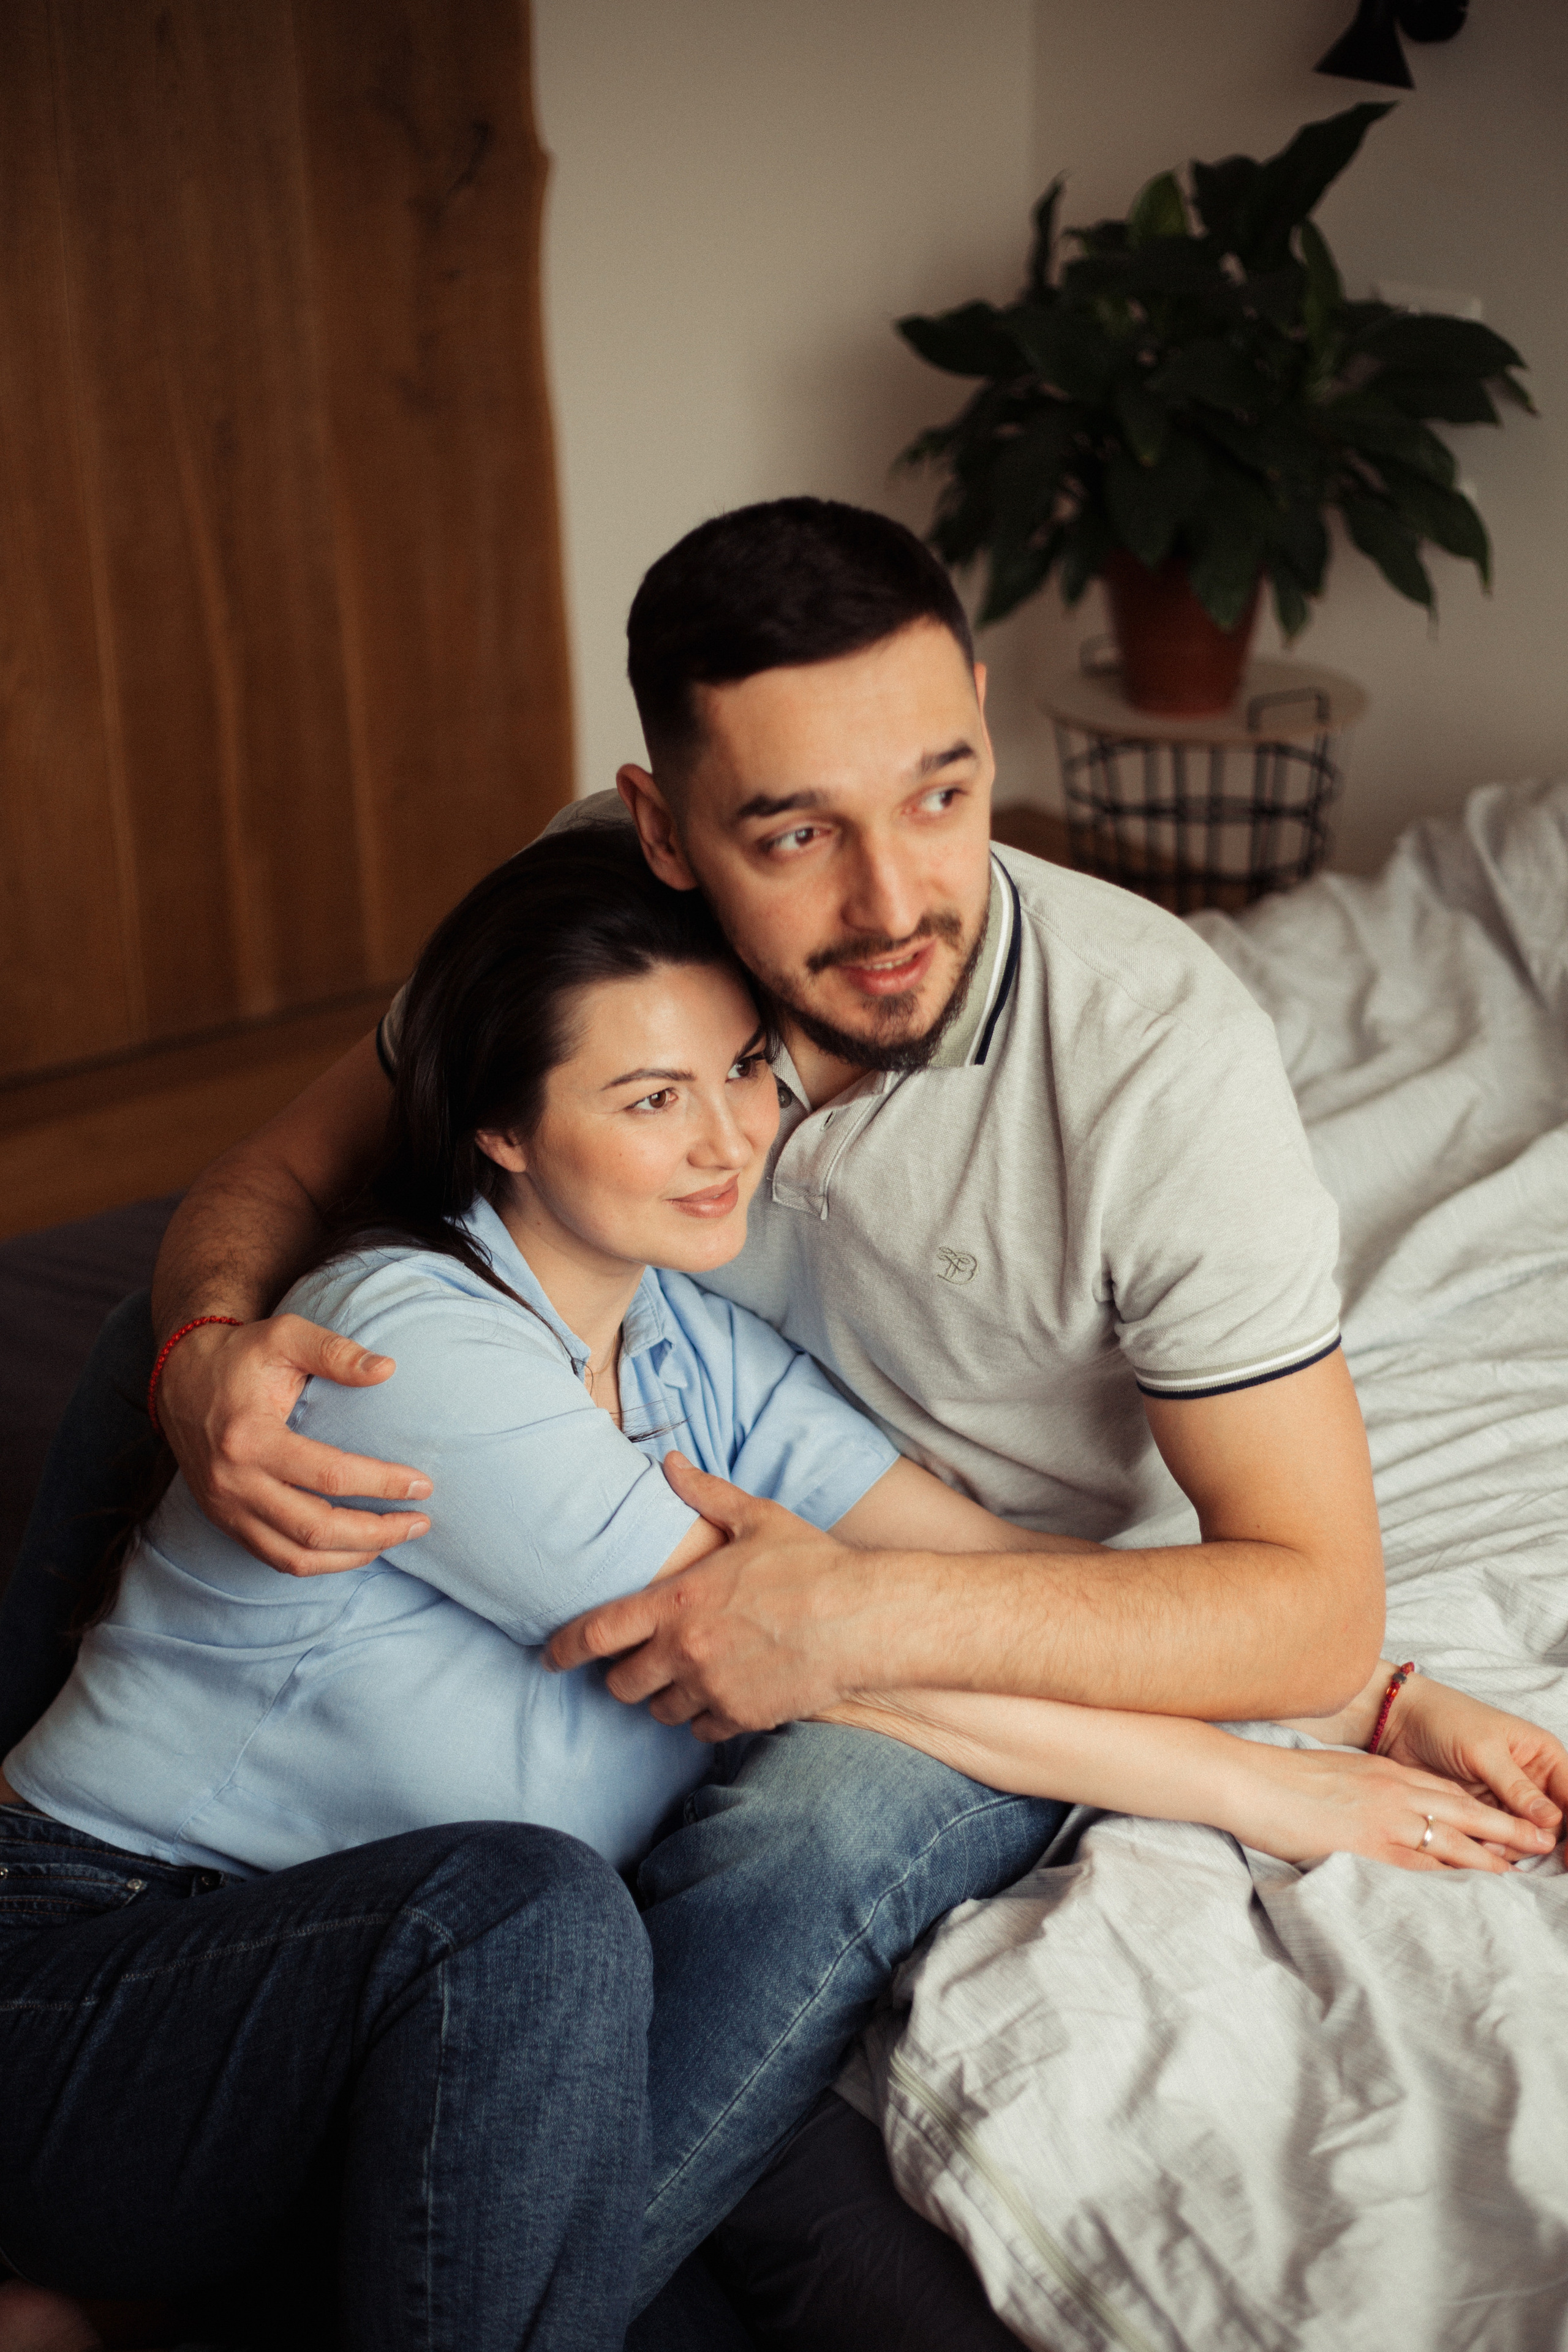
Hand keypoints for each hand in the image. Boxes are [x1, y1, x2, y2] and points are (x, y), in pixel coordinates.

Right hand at [157, 1315, 432, 1576]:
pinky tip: (355, 1549)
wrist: (180, 1378)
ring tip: (396, 1539)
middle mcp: (233, 1482)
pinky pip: (276, 1559)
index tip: (423, 1484)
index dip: (381, 1484)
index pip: (329, 1475)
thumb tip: (387, 1369)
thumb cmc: (240, 1355)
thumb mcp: (284, 1336)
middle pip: (315, 1528)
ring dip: (352, 1556)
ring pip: (296, 1557)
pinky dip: (320, 1562)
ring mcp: (226, 1508)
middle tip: (421, 1522)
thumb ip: (335, 1351)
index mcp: (249, 1438)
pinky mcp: (224, 1520)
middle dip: (376, 1532)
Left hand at [546, 1454, 859, 1739]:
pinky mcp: (742, 1717)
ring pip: (662, 1710)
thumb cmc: (813, 1564)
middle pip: (622, 1684)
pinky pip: (702, 1731)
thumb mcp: (756, 1518)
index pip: (597, 1633)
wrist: (865, 1617)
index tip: (551, 1657)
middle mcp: (685, 1650)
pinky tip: (727, 1693)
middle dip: (625, 1676)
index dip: (564, 1649)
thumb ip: (704, 1494)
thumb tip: (669, 1462)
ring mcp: (712, 1689)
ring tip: (692, 1675)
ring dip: (668, 1696)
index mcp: (677, 1601)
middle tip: (640, 1664)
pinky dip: (707, 1717)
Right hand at [1221, 1740, 1558, 1873]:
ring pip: (1451, 1840)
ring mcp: (1383, 1818)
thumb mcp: (1335, 1771)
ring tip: (1518, 1871)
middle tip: (1540, 1841)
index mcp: (1384, 1771)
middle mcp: (1393, 1791)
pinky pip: (1418, 1866)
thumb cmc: (1280, 1777)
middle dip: (1505, 1828)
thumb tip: (1378, 1808)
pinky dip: (1448, 1878)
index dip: (1482, 1807)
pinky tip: (1469, 1889)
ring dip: (1488, 1856)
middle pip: (1463, 1811)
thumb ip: (1365, 1787)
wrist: (1248, 1779)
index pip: (1447, 1791)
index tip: (1509, 1822)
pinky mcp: (1367, 1846)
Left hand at [1378, 1676, 1567, 1839]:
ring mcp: (1508, 1798)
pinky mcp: (1484, 1812)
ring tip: (1486, 1842)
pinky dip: (1492, 1847)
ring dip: (1512, 1847)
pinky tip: (1477, 1845)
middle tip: (1511, 1847)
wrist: (1400, 1721)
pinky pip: (1499, 1838)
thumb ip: (1517, 1788)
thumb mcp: (1483, 1751)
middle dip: (1537, 1841)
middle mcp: (1533, 1779)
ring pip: (1526, 1837)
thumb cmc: (1445, 1719)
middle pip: (1554, 1825)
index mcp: (1544, 1755)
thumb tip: (1553, 1822)